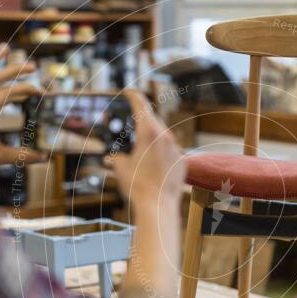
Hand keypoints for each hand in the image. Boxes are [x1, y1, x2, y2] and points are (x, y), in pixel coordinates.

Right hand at [110, 90, 185, 208]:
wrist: (157, 205)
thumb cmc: (136, 185)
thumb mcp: (120, 168)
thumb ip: (118, 157)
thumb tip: (115, 159)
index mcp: (148, 132)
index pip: (141, 105)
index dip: (134, 96)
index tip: (129, 92)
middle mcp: (165, 137)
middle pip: (153, 120)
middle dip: (143, 118)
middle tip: (133, 119)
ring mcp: (176, 149)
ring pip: (163, 136)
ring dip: (153, 137)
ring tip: (142, 147)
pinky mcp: (181, 162)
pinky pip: (170, 151)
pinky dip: (162, 153)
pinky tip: (154, 164)